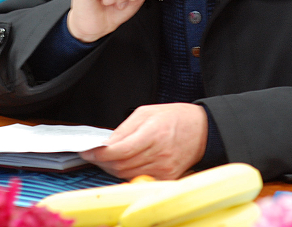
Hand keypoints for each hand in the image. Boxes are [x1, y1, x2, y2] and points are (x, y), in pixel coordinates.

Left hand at [80, 103, 207, 179]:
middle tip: (95, 154)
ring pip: (127, 174)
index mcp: (153, 133)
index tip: (88, 151)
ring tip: (109, 157)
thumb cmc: (176, 118)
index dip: (99, 153)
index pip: (119, 150)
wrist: (203, 130)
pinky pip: (139, 178)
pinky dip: (128, 173)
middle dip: (102, 161)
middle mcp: (159, 153)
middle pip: (120, 166)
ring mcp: (163, 168)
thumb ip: (124, 128)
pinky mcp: (167, 176)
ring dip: (113, 168)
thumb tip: (106, 143)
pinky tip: (126, 163)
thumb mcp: (147, 112)